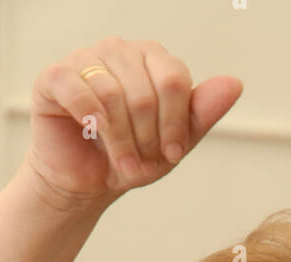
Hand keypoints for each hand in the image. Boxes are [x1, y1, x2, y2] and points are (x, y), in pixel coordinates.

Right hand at [22, 37, 242, 206]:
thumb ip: (202, 113)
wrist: (87, 181)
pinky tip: (94, 137)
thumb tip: (235, 83)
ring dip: (122, 141)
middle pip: (145, 92)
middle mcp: (119, 50)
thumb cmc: (131, 157)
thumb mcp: (174, 142)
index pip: (174, 80)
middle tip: (143, 164)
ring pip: (113, 95)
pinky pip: (79, 92)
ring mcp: (85, 59)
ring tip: (124, 164)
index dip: (175, 124)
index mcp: (152, 58)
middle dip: (148, 139)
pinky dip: (92, 123)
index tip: (172, 154)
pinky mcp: (55, 76)